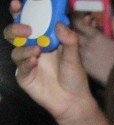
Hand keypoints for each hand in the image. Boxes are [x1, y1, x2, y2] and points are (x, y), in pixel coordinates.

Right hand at [6, 5, 96, 124]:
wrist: (74, 101)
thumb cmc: (74, 77)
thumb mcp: (74, 57)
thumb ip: (69, 40)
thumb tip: (60, 24)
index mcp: (43, 40)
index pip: (28, 22)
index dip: (21, 11)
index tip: (18, 3)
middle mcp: (31, 48)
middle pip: (14, 34)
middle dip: (16, 27)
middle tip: (27, 28)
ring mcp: (26, 62)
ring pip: (15, 50)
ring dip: (24, 48)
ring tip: (37, 50)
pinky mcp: (24, 76)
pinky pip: (20, 67)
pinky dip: (26, 62)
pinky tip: (34, 61)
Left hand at [72, 10, 113, 82]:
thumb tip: (111, 17)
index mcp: (95, 36)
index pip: (79, 23)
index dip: (78, 21)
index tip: (81, 21)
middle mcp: (86, 44)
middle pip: (74, 32)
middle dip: (77, 31)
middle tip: (83, 32)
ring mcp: (83, 54)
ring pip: (75, 44)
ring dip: (78, 42)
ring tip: (86, 44)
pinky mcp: (82, 64)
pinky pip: (77, 54)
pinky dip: (80, 52)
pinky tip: (87, 54)